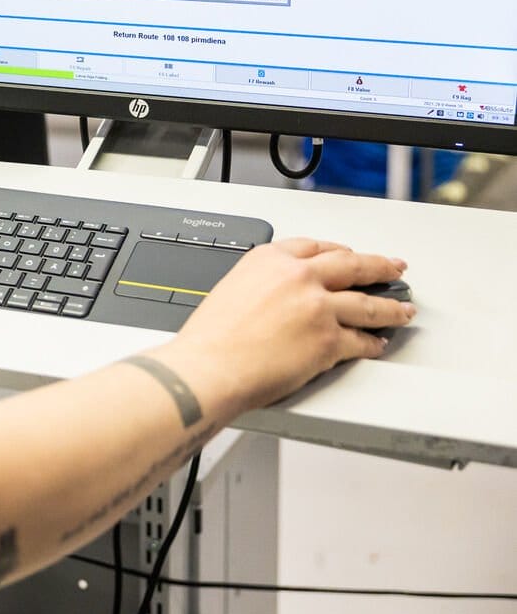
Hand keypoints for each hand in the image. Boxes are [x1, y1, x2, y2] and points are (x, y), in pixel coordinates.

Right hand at [172, 238, 414, 409]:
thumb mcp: (232, 288)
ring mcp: (318, 307)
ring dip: (391, 307)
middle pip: (353, 265)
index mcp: (270, 259)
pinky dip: (373, 343)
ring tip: (403, 309)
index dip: (339, 251)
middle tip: (394, 268)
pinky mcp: (330, 340)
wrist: (209, 367)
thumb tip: (279, 296)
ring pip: (369, 303)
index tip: (348, 254)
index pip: (316, 247)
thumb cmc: (211, 338)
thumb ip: (262, 284)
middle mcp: (298, 277)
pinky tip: (378, 343)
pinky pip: (362, 341)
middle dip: (380, 266)